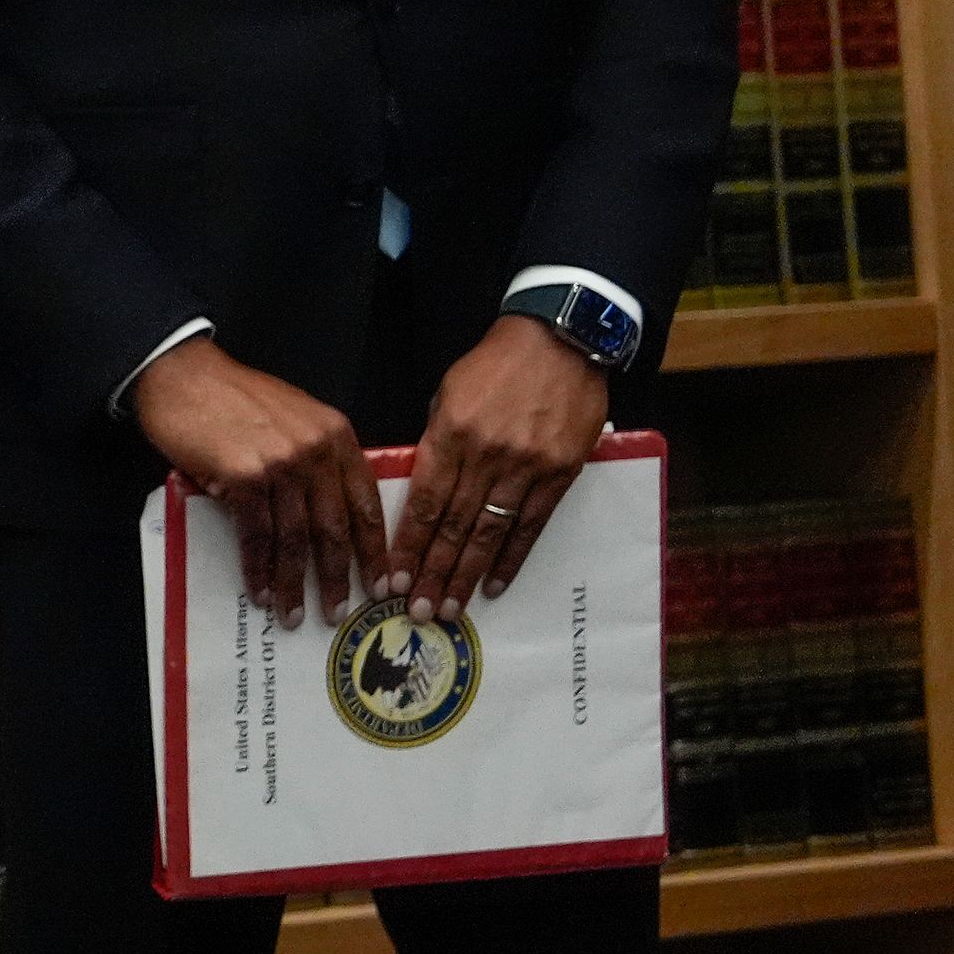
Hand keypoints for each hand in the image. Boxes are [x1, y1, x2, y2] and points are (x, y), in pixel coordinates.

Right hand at [130, 336, 386, 631]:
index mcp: (335, 435)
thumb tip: (322, 514)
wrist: (183, 374)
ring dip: (294, 582)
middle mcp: (315, 450)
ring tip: (292, 613)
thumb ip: (315, 457)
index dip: (374, 549)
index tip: (380, 584)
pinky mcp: (243, 476)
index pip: (366, 501)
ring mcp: (280, 464)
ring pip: (295, 537)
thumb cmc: (234, 396)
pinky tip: (260, 589)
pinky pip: (256, 534)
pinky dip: (258, 567)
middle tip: (338, 611)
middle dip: (338, 576)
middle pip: (334, 527)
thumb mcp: (294, 416)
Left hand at [383, 314, 612, 626]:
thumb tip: (423, 490)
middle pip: (455, 526)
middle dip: (433, 572)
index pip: (426, 501)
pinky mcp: (559, 473)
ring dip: (467, 575)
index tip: (393, 579)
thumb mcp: (449, 393)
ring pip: (490, 533)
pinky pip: (531, 525)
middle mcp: (486, 455)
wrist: (558, 342)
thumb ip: (437, 442)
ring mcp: (525, 467)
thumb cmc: (495, 366)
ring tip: (449, 608)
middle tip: (418, 611)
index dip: (409, 545)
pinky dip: (512, 558)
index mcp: (451, 434)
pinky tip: (495, 585)